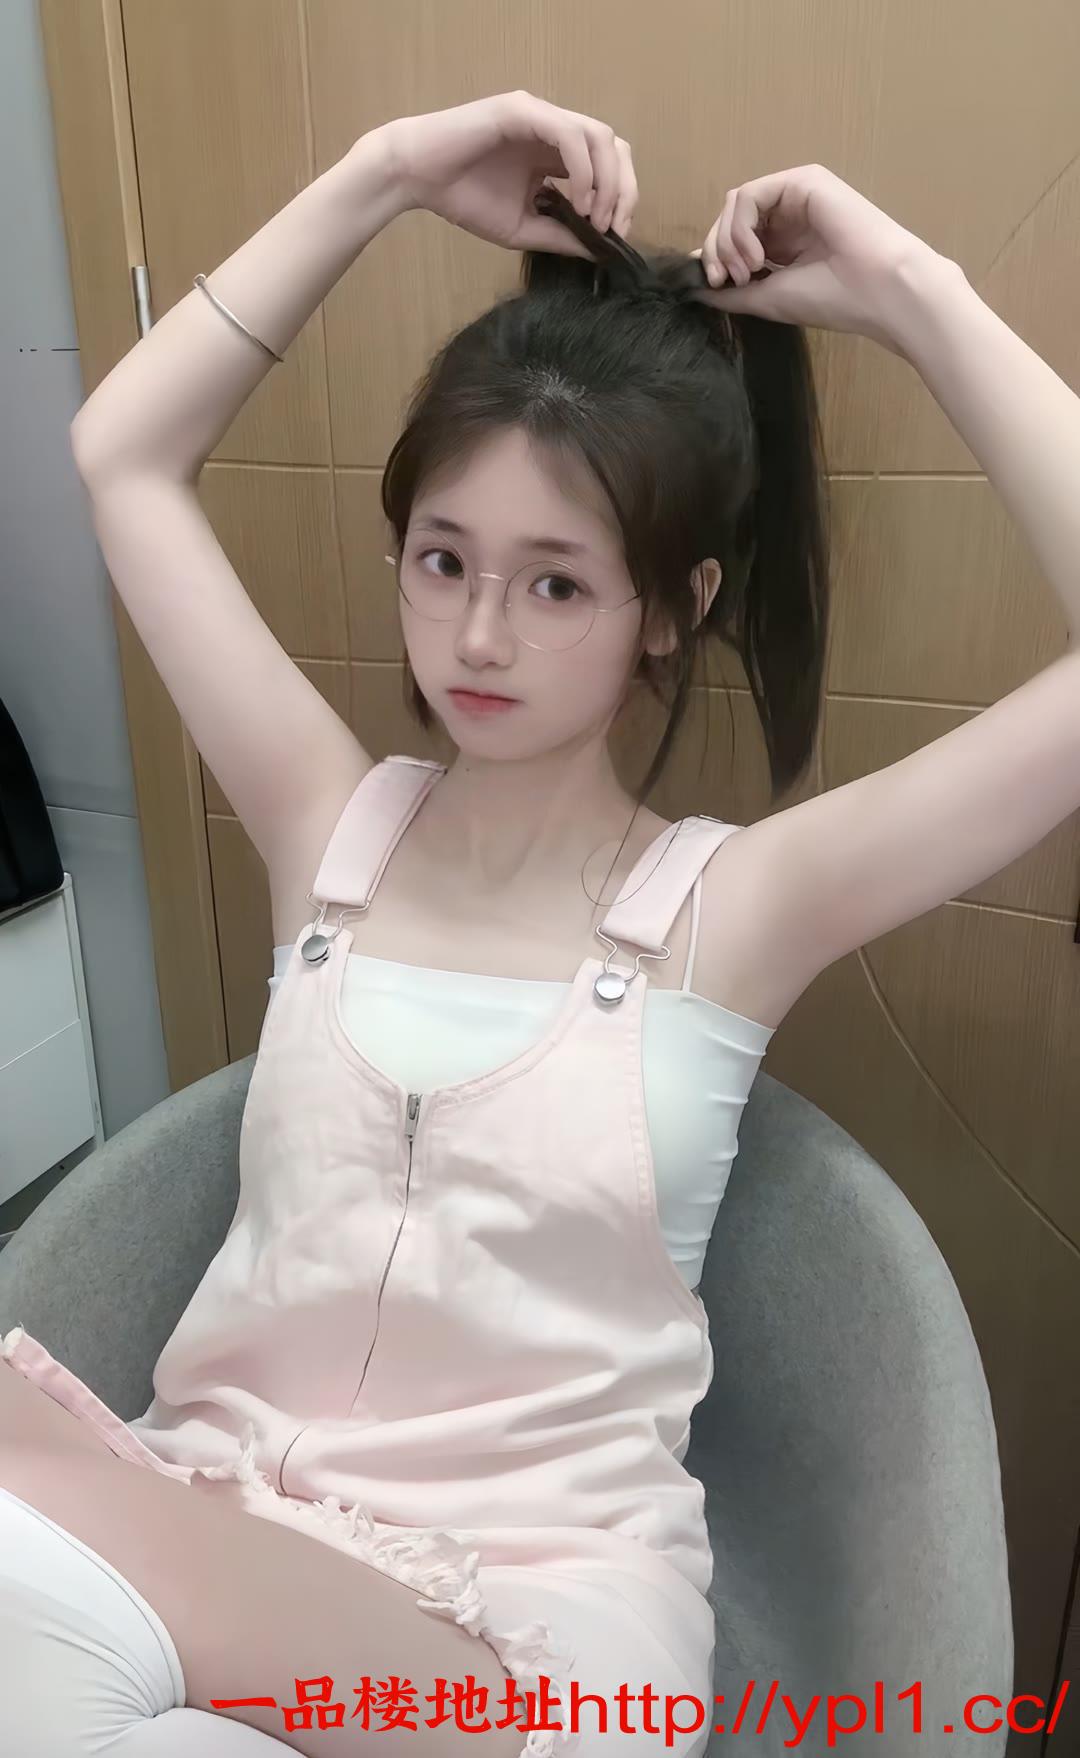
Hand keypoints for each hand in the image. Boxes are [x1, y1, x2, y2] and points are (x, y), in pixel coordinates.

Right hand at [374, 91, 637, 258]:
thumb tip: (601, 250)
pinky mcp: (522, 110)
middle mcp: (554, 128)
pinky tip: (577, 201)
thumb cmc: (462, 198)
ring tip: (593, 218)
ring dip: (607, 181)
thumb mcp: (522, 228)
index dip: (622, 198)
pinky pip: (569, 134)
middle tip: (612, 228)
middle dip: (624, 189)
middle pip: (614, 146)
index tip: (614, 236)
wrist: (416, 177)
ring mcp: (540, 115)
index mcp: (555, 153)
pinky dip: (583, 170)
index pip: (609, 164)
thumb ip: (561, 235)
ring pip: (599, 137)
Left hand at [691, 163, 945, 356]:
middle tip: (726, 280)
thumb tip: (692, 287)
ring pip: (734, 205)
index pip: (732, 238)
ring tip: (747, 271)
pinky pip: (750, 195)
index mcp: (784, 242)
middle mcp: (788, 215)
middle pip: (728, 218)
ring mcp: (796, 195)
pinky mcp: (803, 181)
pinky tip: (755, 255)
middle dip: (714, 250)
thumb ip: (731, 291)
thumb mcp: (769, 298)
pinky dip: (740, 227)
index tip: (717, 287)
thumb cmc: (834, 299)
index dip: (713, 259)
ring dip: (726, 241)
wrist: (880, 290)